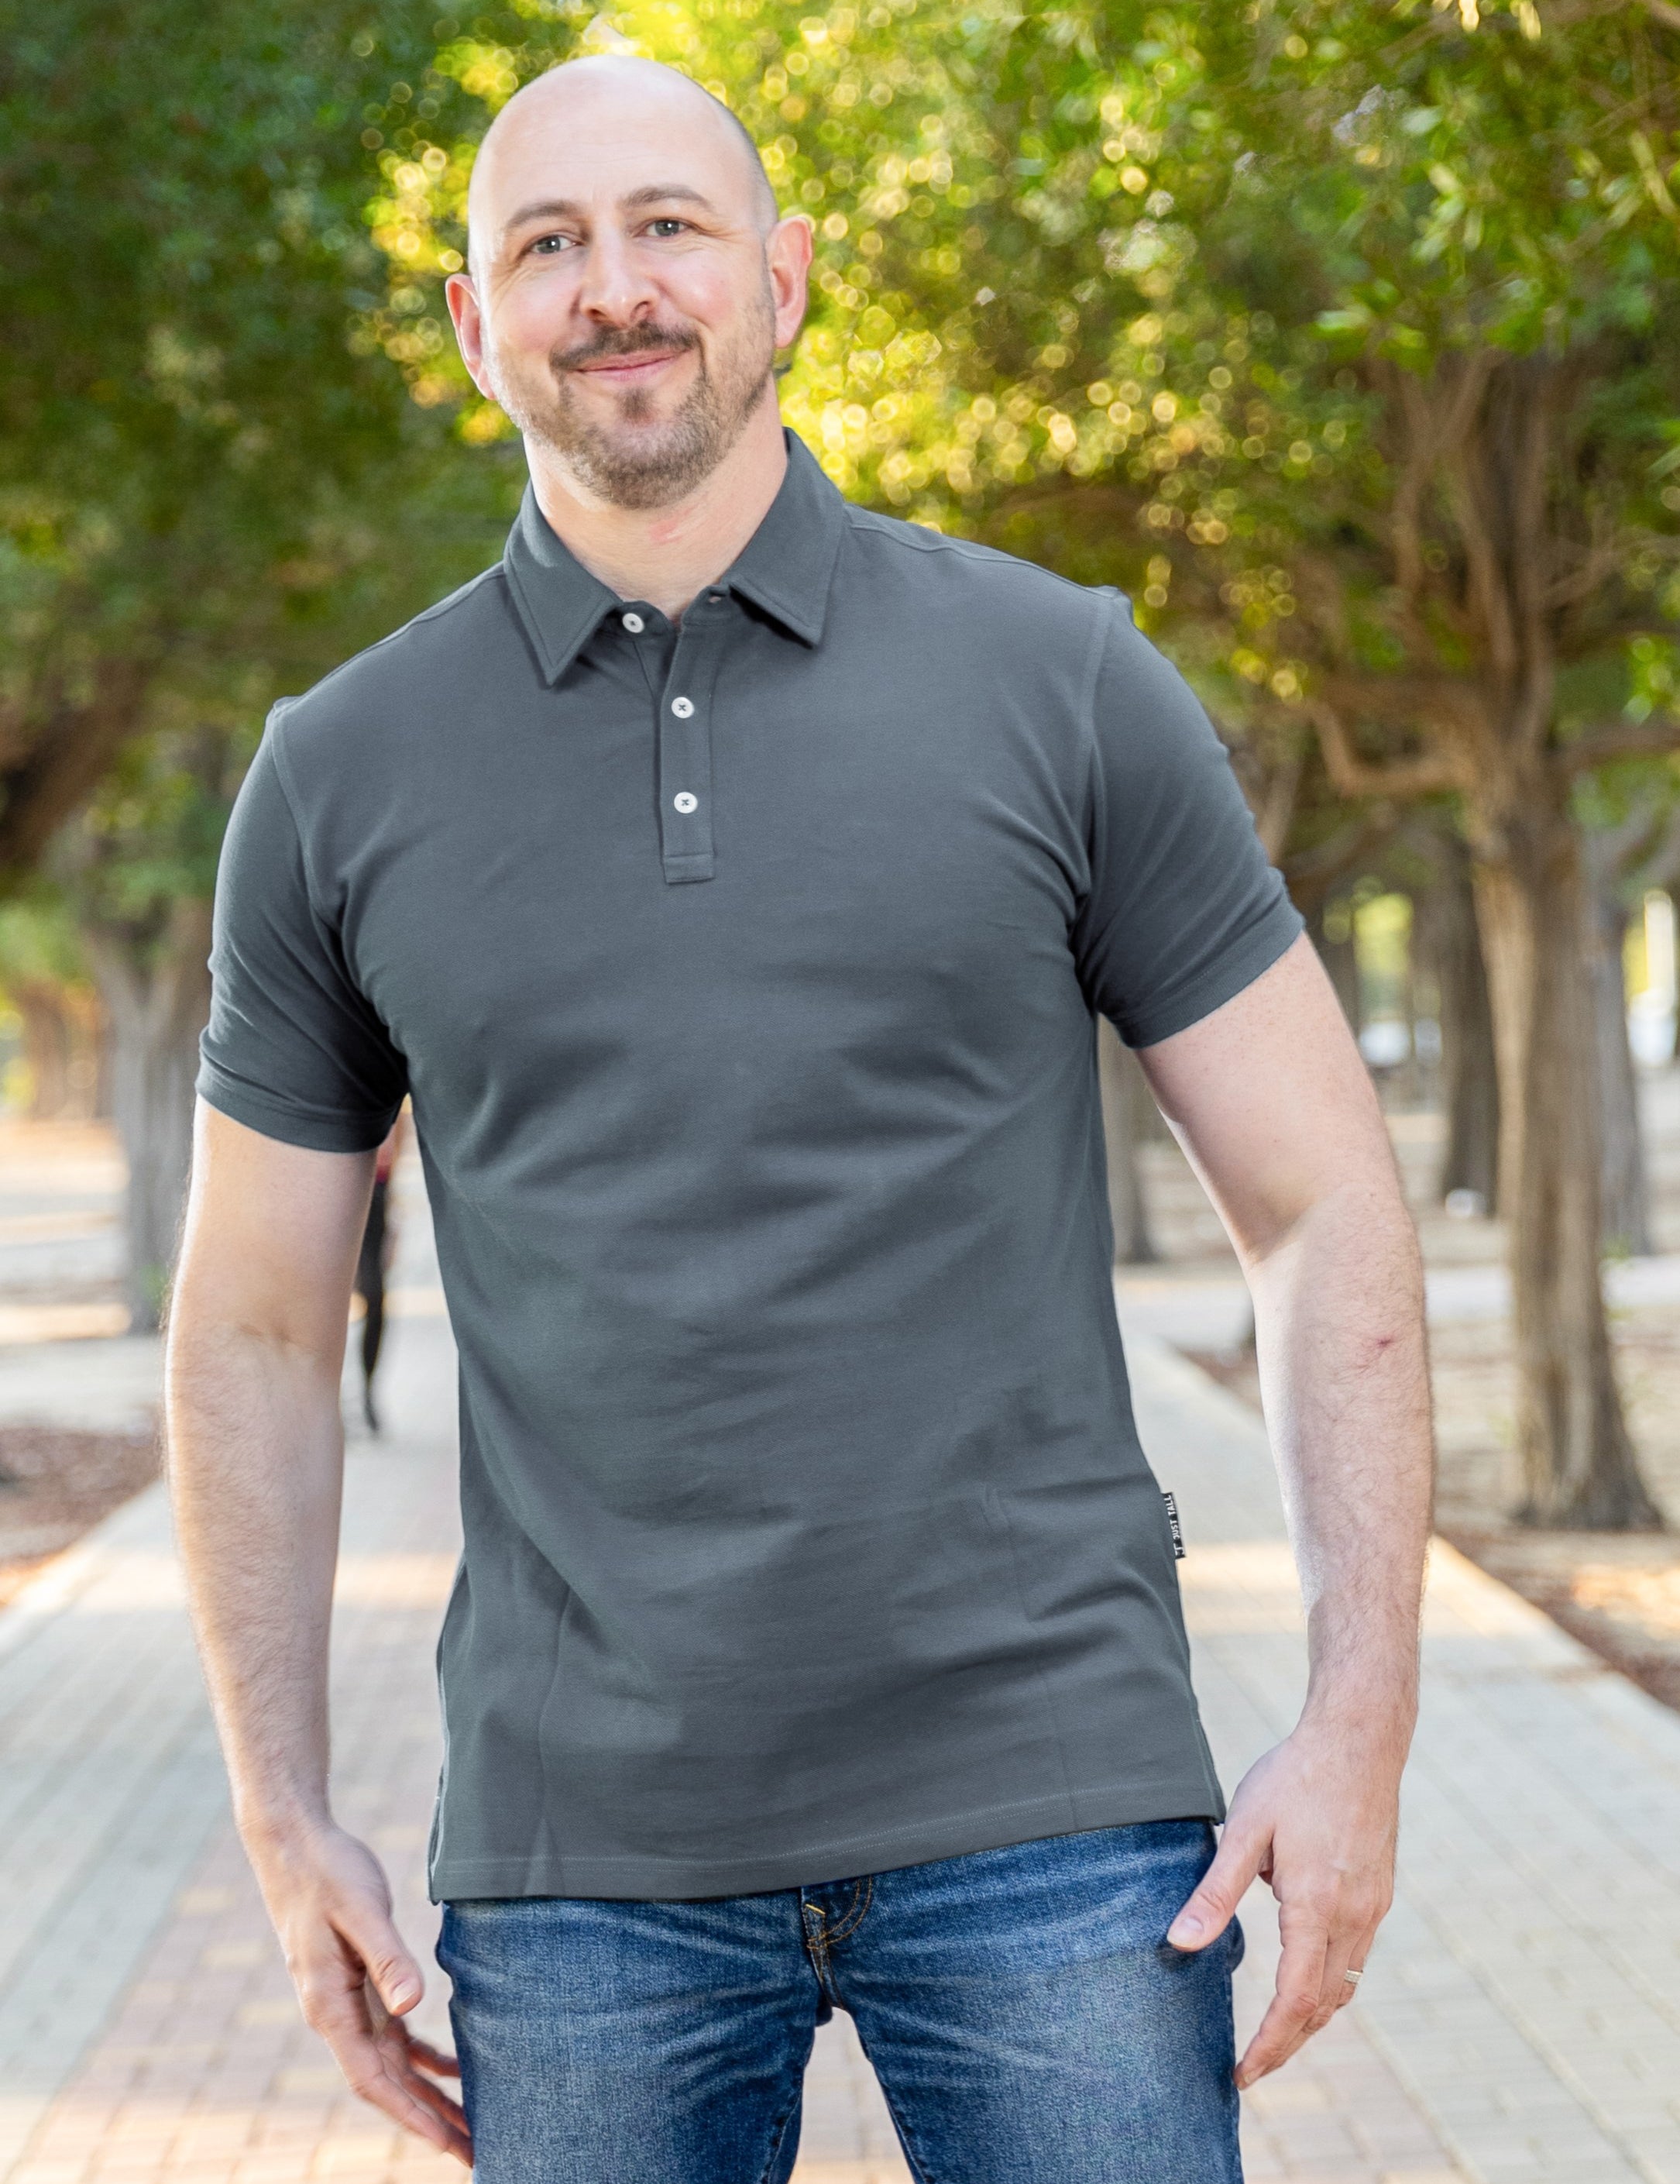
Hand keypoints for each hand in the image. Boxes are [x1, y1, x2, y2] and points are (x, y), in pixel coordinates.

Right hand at [248, 1818, 470, 2162]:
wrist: (295, 1844)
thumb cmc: (327, 1873)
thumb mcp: (361, 1910)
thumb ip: (387, 1958)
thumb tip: (412, 2008)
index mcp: (330, 2006)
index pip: (373, 2079)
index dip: (409, 2115)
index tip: (444, 2144)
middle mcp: (336, 2015)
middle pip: (388, 2084)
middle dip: (429, 2120)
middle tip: (474, 2151)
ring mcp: (347, 2003)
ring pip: (394, 2065)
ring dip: (429, 2097)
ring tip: (471, 2124)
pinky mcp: (360, 1983)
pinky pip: (395, 2035)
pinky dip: (424, 2056)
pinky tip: (454, 2069)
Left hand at [1165, 1716, 1401, 2087]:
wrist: (1360, 1739)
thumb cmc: (1296, 1776)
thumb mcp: (1244, 1828)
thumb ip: (1215, 1891)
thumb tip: (1180, 1942)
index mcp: (1317, 1906)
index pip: (1294, 2002)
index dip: (1268, 2045)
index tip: (1242, 2074)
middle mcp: (1353, 1917)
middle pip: (1322, 2007)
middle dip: (1287, 2043)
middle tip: (1251, 2067)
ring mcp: (1373, 1907)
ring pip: (1345, 1987)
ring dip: (1311, 2019)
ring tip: (1273, 2036)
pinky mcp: (1380, 1893)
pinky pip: (1356, 1959)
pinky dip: (1329, 1985)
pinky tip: (1305, 1978)